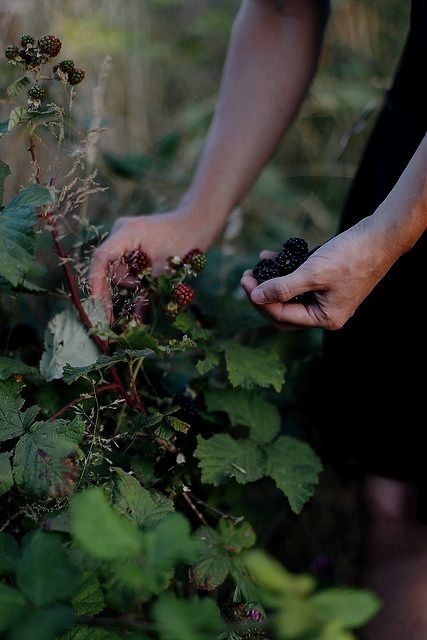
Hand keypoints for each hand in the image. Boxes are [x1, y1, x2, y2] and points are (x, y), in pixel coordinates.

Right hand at [88, 208, 207, 316]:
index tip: (97, 305)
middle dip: (112, 293)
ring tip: (145, 300)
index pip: (101, 258)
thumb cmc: (185, 241)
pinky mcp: (134, 250)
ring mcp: (126, 242)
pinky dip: (135, 289)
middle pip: (109, 269)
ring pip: (120, 273)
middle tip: (111, 321)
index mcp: (126, 233)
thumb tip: (133, 314)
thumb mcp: (165, 267)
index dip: (96, 283)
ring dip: (132, 289)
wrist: (196, 224)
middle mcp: (121, 235)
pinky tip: (137, 315)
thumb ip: (145, 286)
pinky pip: (129, 272)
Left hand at [241, 216, 397, 330]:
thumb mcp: (312, 272)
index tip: (245, 281)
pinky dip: (286, 272)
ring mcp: (328, 299)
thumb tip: (255, 298)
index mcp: (325, 318)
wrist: (381, 236)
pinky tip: (272, 257)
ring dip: (272, 282)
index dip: (260, 300)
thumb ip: (282, 287)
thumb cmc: (350, 255)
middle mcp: (326, 313)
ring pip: (290, 296)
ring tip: (256, 266)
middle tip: (246, 277)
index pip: (282, 316)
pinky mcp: (329, 283)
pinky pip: (300, 284)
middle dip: (263, 295)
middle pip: (284, 312)